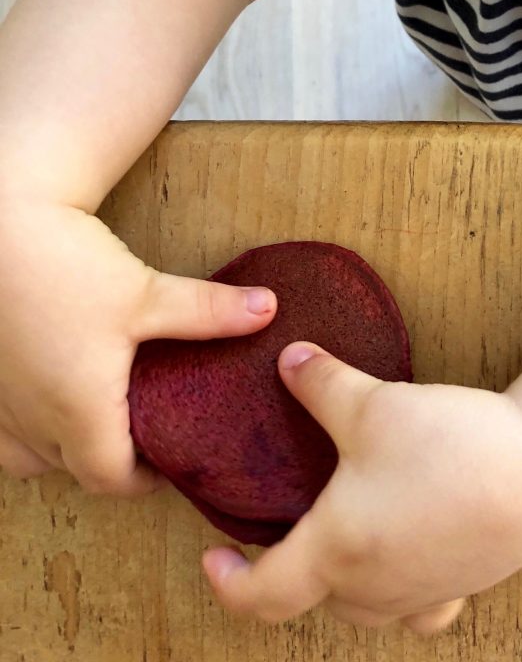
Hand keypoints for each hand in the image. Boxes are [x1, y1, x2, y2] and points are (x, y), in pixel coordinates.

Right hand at [0, 199, 275, 494]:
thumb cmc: (65, 265)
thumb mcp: (146, 292)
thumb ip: (209, 310)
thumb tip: (270, 310)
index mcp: (78, 411)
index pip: (112, 479)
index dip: (146, 480)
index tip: (173, 463)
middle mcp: (31, 419)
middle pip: (74, 469)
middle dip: (112, 462)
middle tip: (149, 436)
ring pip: (30, 455)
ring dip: (66, 447)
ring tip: (101, 416)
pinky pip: (2, 430)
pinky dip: (27, 427)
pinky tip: (46, 395)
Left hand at [203, 342, 521, 634]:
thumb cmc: (448, 445)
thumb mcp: (370, 404)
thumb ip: (319, 383)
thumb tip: (288, 360)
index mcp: (336, 551)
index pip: (262, 594)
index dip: (228, 583)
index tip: (213, 559)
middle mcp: (373, 587)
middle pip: (308, 599)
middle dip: (283, 571)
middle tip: (278, 529)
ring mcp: (419, 595)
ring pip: (359, 605)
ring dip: (337, 579)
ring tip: (337, 535)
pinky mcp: (460, 585)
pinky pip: (414, 607)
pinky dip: (397, 589)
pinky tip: (405, 557)